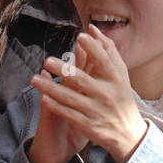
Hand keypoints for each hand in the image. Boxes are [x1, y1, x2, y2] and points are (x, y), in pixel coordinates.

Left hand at [30, 27, 147, 162]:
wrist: (128, 133)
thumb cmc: (121, 96)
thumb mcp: (121, 74)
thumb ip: (109, 51)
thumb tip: (94, 29)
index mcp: (115, 80)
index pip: (104, 61)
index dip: (93, 49)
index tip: (80, 37)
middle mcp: (105, 94)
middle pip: (82, 80)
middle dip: (64, 70)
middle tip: (47, 60)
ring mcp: (95, 110)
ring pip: (70, 98)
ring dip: (51, 88)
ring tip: (34, 79)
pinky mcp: (87, 124)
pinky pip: (69, 114)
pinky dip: (56, 107)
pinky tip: (43, 98)